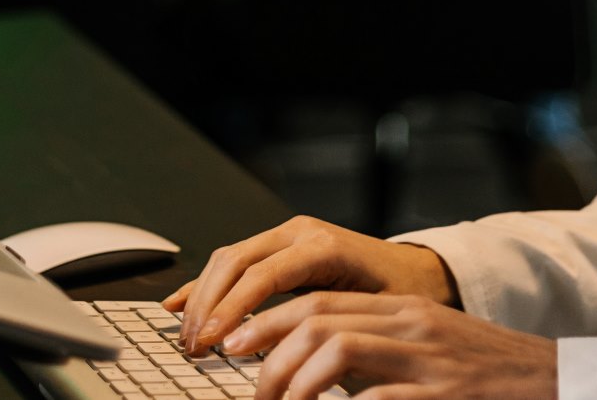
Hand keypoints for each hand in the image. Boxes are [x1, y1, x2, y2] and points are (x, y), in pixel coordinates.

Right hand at [162, 215, 457, 353]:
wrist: (419, 272)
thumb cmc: (401, 296)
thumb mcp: (373, 316)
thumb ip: (332, 331)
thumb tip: (296, 362)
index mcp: (324, 247)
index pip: (264, 274)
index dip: (234, 307)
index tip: (213, 339)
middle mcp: (300, 233)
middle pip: (236, 260)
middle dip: (208, 304)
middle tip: (193, 345)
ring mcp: (286, 236)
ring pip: (228, 258)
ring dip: (202, 297)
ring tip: (189, 337)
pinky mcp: (278, 246)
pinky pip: (233, 260)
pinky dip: (204, 284)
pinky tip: (178, 304)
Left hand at [223, 290, 557, 399]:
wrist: (556, 382)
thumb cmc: (487, 375)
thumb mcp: (428, 348)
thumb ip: (376, 349)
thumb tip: (308, 368)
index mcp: (403, 311)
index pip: (317, 300)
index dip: (266, 321)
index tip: (233, 346)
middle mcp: (410, 325)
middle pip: (317, 320)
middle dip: (268, 354)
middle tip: (251, 391)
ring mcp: (427, 360)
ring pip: (336, 349)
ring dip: (295, 384)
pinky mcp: (443, 395)